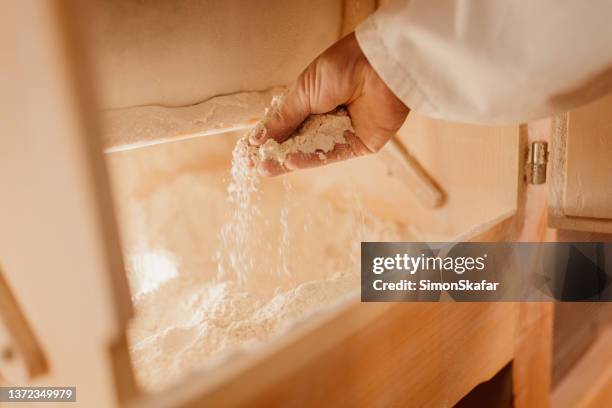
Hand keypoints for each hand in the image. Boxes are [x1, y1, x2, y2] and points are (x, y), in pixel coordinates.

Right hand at [249, 32, 409, 175]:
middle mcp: (326, 116)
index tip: (248, 149)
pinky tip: (289, 163)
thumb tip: (257, 138)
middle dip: (275, 152)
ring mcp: (342, 132)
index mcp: (312, 98)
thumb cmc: (342, 68)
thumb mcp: (304, 91)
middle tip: (253, 164)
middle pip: (296, 140)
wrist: (380, 68)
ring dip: (288, 160)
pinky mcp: (358, 145)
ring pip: (310, 151)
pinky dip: (310, 160)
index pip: (285, 122)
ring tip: (264, 169)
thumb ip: (283, 118)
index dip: (268, 136)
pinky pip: (330, 155)